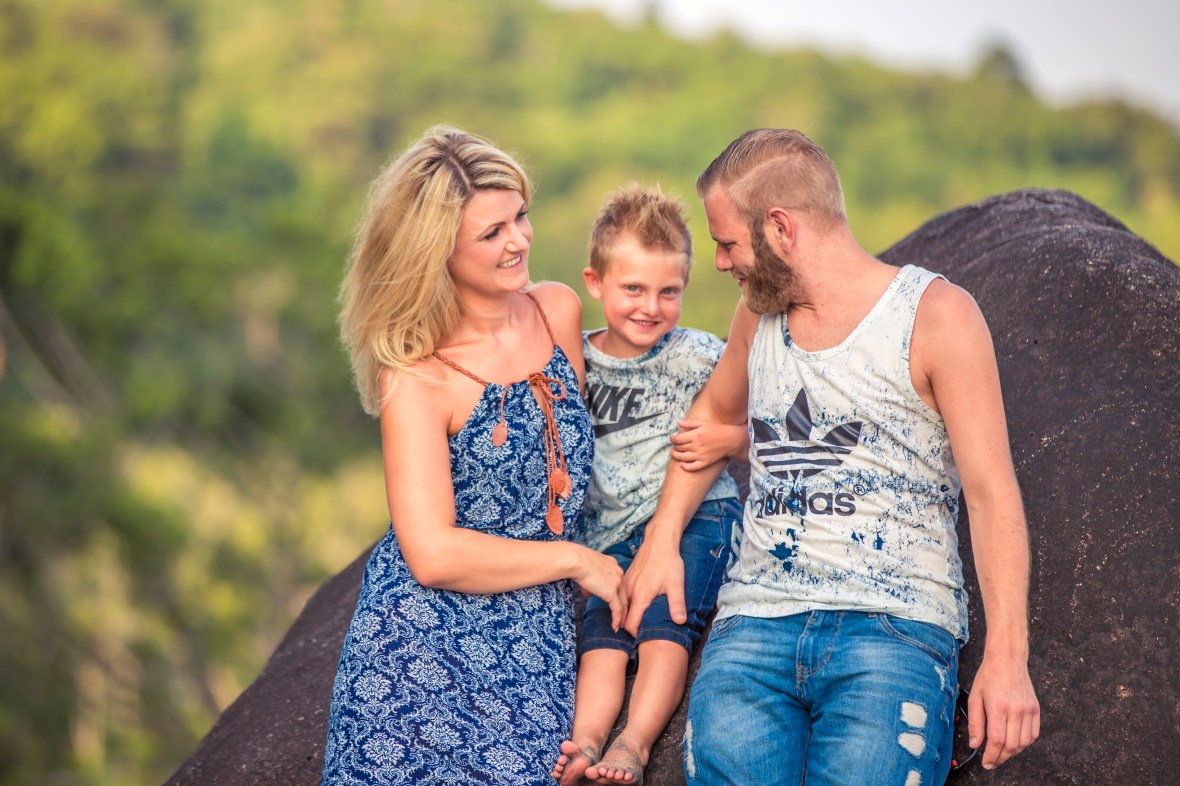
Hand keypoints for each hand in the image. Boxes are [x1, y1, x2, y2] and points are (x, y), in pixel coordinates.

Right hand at [572, 547, 627, 631]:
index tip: (616, 602)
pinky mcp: (612, 592)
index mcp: (613, 565)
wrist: (576, 560)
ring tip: (621, 626)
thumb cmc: (577, 562)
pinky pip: (617, 609)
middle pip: (624, 593)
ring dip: (622, 616)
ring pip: (623, 603)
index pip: (619, 582)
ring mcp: (617, 583)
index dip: (619, 593)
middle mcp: (618, 573)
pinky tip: (615, 627)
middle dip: (624, 607)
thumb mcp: (587, 570)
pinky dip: (617, 619)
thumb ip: (591, 581)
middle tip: (623, 618)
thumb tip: (588, 593)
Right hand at [622, 540, 684, 636]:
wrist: (659, 541)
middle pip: (623, 617)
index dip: (636, 634)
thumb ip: (677, 604)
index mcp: (640, 596)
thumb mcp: (676, 584)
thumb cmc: (668, 562)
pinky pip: (623, 595)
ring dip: (628, 614)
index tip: (644, 636)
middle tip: (642, 632)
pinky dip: (627, 603)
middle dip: (630, 627)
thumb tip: (680, 623)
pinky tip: (638, 604)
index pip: (630, 624)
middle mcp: (629, 591)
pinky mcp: (626, 577)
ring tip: (640, 619)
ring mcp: (626, 583)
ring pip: (622, 606)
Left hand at [670, 419, 736, 471]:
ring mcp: (700, 455)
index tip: (672, 437)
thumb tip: (678, 423)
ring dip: (676, 456)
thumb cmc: (716, 429)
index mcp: (695, 435)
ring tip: (674, 453)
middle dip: (674, 446)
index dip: (672, 438)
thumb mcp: (703, 423)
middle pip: (679, 448)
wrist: (731, 440)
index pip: (677, 439)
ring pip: (682, 458)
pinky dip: (685, 467)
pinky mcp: (705, 462)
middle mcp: (696, 446)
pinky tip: (681, 464)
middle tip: (674, 444)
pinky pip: (692, 467)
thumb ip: (690, 423)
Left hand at [968, 651, 1040, 768]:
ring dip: (1013, 753)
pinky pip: (1034, 734)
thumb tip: (975, 744)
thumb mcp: (975, 697)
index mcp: (998, 707)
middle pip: (1011, 745)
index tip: (986, 763)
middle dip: (1001, 758)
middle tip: (992, 761)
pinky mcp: (1036, 709)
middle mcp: (1016, 711)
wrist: (1007, 659)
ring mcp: (1028, 710)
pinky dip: (1025, 743)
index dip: (991, 756)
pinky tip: (1015, 743)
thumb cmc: (988, 676)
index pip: (997, 741)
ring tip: (1001, 753)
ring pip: (1024, 743)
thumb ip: (975, 723)